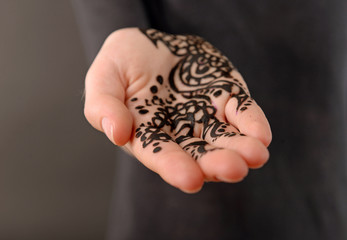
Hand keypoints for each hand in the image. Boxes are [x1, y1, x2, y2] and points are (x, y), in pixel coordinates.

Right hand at [84, 28, 271, 192]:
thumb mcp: (103, 77)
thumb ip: (103, 105)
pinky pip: (242, 113)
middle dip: (216, 163)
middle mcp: (179, 131)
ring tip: (255, 155)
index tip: (191, 179)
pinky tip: (261, 136)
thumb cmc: (122, 63)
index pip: (161, 155)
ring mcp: (205, 115)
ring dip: (241, 149)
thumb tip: (115, 134)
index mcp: (147, 134)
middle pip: (199, 152)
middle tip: (233, 169)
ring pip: (225, 138)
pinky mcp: (225, 97)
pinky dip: (252, 123)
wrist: (151, 43)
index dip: (174, 167)